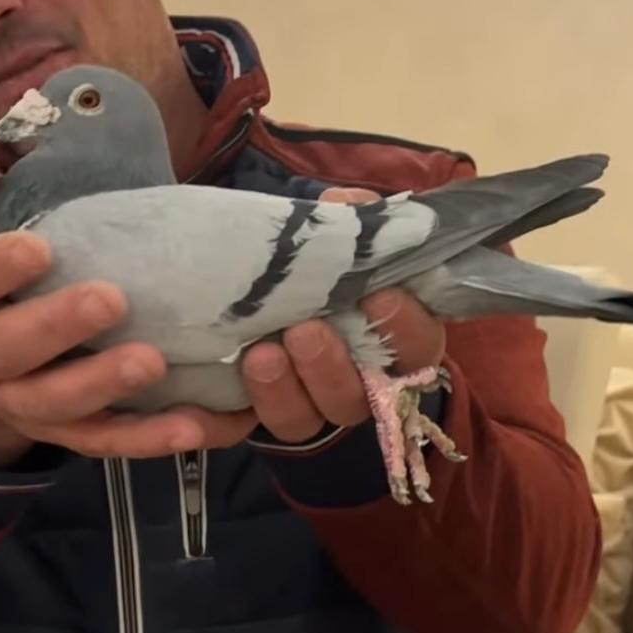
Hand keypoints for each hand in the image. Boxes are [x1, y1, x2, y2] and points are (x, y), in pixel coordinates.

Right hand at [0, 126, 255, 466]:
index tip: (37, 249)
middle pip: (7, 351)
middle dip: (58, 328)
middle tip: (111, 299)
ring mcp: (20, 403)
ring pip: (56, 405)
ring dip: (104, 386)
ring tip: (153, 362)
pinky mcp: (64, 432)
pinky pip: (103, 442)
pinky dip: (146, 439)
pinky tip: (191, 427)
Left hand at [240, 187, 445, 442]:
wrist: (271, 285)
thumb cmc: (324, 262)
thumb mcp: (342, 236)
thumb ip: (351, 220)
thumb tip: (343, 205)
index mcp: (397, 341)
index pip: (418, 348)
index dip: (403, 327)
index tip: (378, 293)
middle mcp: (360, 383)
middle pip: (359, 398)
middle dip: (331, 367)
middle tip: (304, 330)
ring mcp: (311, 403)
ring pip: (307, 419)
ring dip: (284, 392)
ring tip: (261, 354)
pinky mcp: (265, 411)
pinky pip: (250, 428)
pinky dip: (230, 416)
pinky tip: (214, 393)